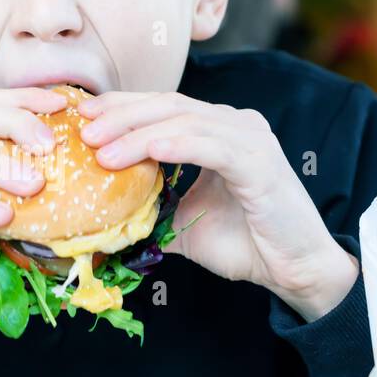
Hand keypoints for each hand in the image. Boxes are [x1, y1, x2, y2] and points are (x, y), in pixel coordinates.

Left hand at [78, 90, 358, 321]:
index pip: (162, 108)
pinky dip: (178, 146)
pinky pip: (212, 147)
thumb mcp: (183, 222)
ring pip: (184, 123)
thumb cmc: (245, 244)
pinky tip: (148, 151)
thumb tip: (100, 219)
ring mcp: (250, 139)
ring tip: (102, 149)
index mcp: (217, 131)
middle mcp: (234, 125)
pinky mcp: (260, 162)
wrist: (294, 270)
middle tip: (83, 129)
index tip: (83, 117)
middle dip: (121, 115)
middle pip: (168, 106)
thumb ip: (150, 209)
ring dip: (138, 133)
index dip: (121, 108)